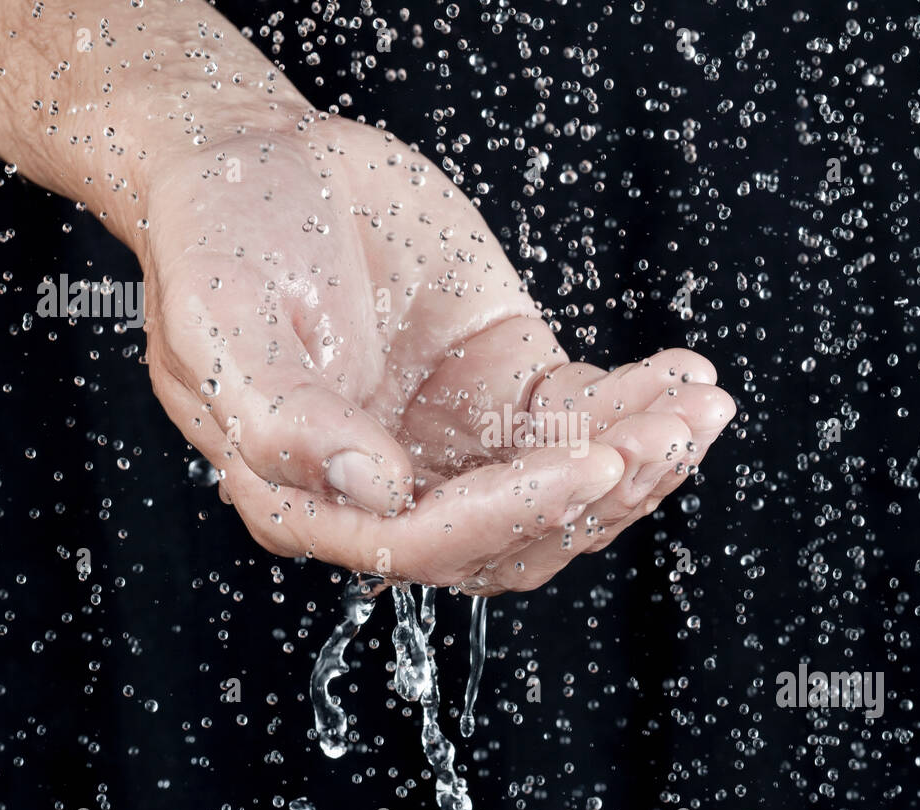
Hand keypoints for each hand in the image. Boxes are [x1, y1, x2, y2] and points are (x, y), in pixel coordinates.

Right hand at [140, 111, 734, 593]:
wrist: (260, 159)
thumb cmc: (220, 242)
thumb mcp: (223, 330)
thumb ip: (288, 422)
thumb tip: (382, 489)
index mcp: (313, 498)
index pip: (426, 540)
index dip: (517, 513)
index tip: (592, 464)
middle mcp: (391, 485)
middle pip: (515, 532)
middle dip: (600, 495)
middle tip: (669, 437)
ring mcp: (453, 438)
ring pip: (561, 485)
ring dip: (639, 457)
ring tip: (699, 408)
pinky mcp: (500, 385)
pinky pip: (578, 416)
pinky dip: (634, 402)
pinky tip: (681, 373)